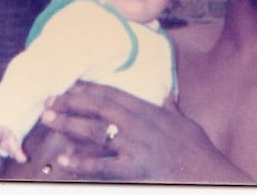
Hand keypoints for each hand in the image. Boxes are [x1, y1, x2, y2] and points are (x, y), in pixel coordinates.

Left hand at [40, 81, 250, 182]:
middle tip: (50, 99)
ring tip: (49, 120)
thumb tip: (169, 96)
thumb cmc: (198, 150)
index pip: (113, 94)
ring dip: (70, 124)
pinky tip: (64, 160)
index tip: (70, 85)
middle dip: (72, 101)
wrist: (207, 172)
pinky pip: (102, 166)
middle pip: (99, 107)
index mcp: (148, 110)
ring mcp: (134, 145)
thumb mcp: (185, 122)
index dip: (89, 89)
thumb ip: (172, 108)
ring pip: (96, 131)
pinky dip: (82, 163)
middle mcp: (138, 123)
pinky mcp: (133, 168)